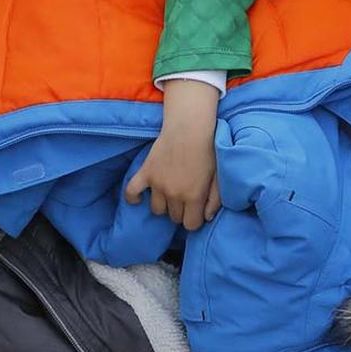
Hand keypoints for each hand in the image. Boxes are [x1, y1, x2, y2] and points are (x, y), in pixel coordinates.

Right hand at [125, 82, 221, 229]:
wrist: (190, 126)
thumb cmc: (209, 150)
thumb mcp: (219, 176)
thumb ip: (215, 200)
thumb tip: (207, 218)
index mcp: (193, 196)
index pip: (191, 225)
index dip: (195, 219)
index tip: (197, 210)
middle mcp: (174, 194)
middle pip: (174, 217)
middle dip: (182, 211)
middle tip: (186, 196)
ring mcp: (157, 184)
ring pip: (157, 209)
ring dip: (164, 204)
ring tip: (170, 192)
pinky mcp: (146, 173)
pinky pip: (132, 192)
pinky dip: (133, 197)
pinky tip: (139, 198)